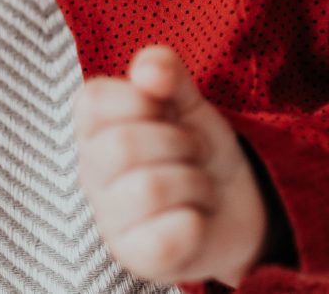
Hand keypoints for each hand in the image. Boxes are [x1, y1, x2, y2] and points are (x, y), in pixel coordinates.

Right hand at [72, 45, 270, 288]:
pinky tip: (193, 220)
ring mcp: (111, 220)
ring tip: (196, 187)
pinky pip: (168, 235)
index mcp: (94, 131)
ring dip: (195, 182)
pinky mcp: (138, 258)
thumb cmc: (197, 149)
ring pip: (150, 189)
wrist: (236, 205)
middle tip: (191, 153)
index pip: (92, 101)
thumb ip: (166, 71)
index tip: (165, 113)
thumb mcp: (187, 101)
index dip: (141, 101)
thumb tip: (147, 70)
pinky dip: (195, 223)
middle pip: (122, 145)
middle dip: (179, 143)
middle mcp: (92, 175)